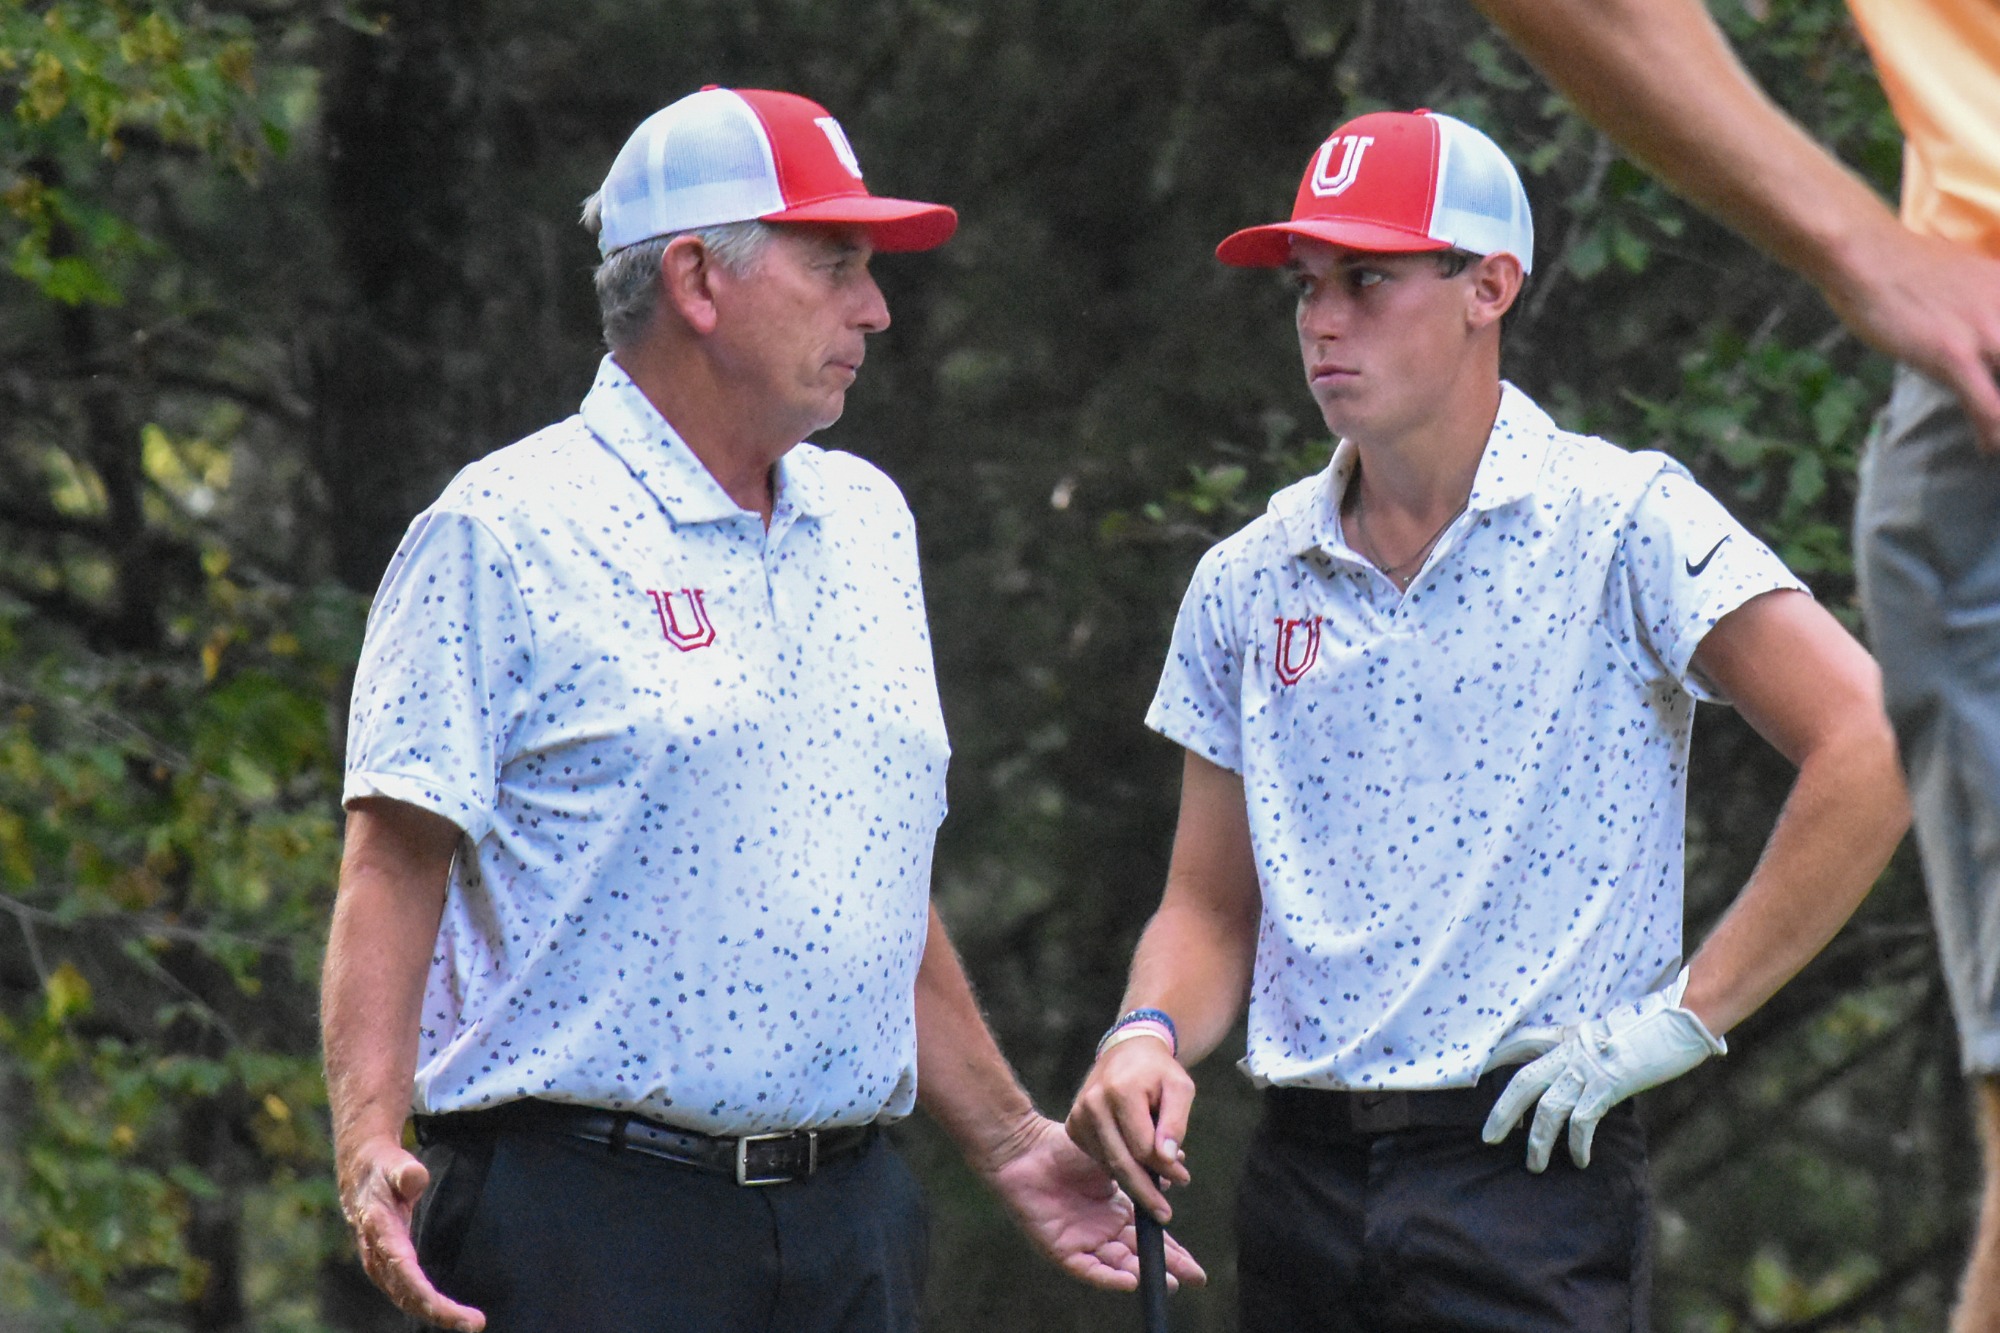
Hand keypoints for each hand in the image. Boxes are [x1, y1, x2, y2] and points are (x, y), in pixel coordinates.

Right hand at [339, 1135, 486, 1331]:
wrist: (360, 1172)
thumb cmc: (383, 1168)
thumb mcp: (393, 1163)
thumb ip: (405, 1171)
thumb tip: (415, 1177)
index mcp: (379, 1230)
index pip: (402, 1269)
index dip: (423, 1293)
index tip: (445, 1309)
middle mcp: (376, 1254)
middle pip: (406, 1293)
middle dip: (438, 1312)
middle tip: (474, 1324)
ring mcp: (380, 1263)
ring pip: (406, 1297)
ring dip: (436, 1313)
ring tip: (470, 1323)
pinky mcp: (387, 1266)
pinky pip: (407, 1292)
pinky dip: (427, 1306)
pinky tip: (449, 1314)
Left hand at [986, 1114, 1206, 1291]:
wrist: (1028, 1149)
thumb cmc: (1066, 1150)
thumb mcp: (1112, 1157)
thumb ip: (1141, 1168)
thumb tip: (1176, 1164)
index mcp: (1117, 1212)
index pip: (1151, 1236)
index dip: (1174, 1251)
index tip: (1197, 1265)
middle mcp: (1103, 1231)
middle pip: (1140, 1255)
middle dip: (1168, 1267)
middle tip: (1194, 1279)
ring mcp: (1083, 1241)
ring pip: (1118, 1265)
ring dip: (1142, 1273)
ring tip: (1167, 1282)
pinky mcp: (1061, 1250)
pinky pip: (1088, 1269)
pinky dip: (1108, 1277)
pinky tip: (1129, 1280)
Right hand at [1064, 1034, 1194, 1221]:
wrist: (1127, 1051)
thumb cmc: (1158, 1071)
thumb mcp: (1179, 1088)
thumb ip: (1175, 1122)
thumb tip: (1168, 1158)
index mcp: (1121, 1092)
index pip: (1143, 1147)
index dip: (1165, 1168)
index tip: (1183, 1178)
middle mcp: (1094, 1104)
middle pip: (1121, 1162)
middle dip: (1146, 1191)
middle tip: (1165, 1214)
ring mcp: (1079, 1115)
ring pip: (1109, 1164)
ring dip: (1134, 1178)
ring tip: (1156, 1178)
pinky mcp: (1073, 1125)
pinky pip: (1099, 1157)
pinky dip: (1118, 1165)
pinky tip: (1133, 1157)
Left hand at [1481, 969, 1725, 1171]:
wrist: (1678, 1019)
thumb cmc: (1649, 1027)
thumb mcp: (1607, 1033)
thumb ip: (1587, 1050)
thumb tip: (1579, 1070)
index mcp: (1567, 1034)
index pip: (1519, 1042)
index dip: (1496, 1057)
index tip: (1476, 1073)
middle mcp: (1569, 1050)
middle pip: (1522, 1082)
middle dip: (1503, 1112)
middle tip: (1488, 1137)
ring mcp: (1587, 1068)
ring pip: (1548, 1108)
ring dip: (1538, 1141)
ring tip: (1534, 1165)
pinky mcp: (1608, 1085)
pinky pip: (1582, 1120)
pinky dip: (1577, 1143)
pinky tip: (1580, 1160)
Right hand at [1824, 225, 1999, 453]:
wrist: (1867, 256)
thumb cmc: (1910, 267)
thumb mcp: (1974, 278)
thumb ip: (1992, 306)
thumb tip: (1990, 340)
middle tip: (1996, 415)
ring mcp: (1986, 333)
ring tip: (1998, 437)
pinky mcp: (1954, 354)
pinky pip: (1988, 408)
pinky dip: (1991, 433)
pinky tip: (1988, 447)